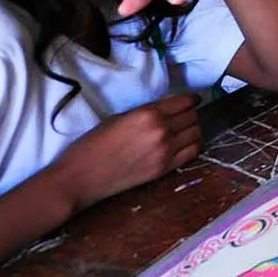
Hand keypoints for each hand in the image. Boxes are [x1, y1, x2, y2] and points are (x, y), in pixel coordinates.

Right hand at [46, 93, 202, 210]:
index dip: (191, 99)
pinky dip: (193, 146)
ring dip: (193, 130)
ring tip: (185, 131)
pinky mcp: (164, 169)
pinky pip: (193, 153)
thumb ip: (146, 113)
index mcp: (148, 113)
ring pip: (197, 133)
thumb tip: (167, 110)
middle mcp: (161, 130)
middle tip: (185, 116)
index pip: (184, 101)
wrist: (80, 176)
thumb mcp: (119, 117)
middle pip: (193, 117)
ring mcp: (165, 151)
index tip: (193, 100)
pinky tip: (185, 145)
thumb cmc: (92, 144)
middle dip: (191, 114)